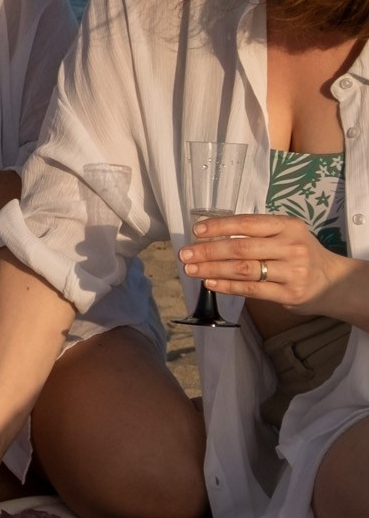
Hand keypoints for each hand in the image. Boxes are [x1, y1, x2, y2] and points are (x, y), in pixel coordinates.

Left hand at [182, 212, 366, 320]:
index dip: (220, 226)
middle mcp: (291, 246)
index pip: (248, 223)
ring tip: (191, 270)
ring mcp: (292, 271)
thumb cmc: (299, 254)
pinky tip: (210, 283)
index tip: (196, 231)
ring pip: (244, 269)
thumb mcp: (285, 235)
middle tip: (185, 254)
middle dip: (208, 251)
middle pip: (241, 248)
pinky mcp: (290, 293)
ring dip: (212, 270)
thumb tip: (209, 235)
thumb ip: (256, 234)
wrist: (332, 282)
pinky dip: (227, 286)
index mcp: (288, 226)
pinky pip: (251, 289)